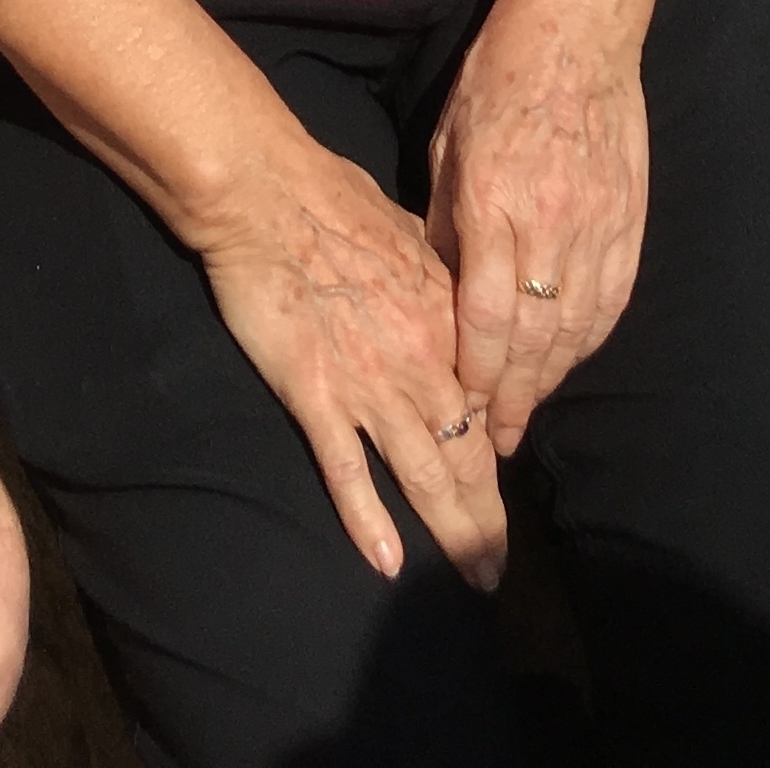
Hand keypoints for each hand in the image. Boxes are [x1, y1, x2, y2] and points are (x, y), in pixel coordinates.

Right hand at [193, 134, 506, 592]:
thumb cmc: (334, 195)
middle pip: (467, 456)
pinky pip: (348, 470)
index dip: (497, 452)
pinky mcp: (316, 394)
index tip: (502, 486)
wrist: (268, 192)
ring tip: (474, 578)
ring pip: (424, 475)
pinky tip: (388, 564)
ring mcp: (370, 384)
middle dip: (487, 519)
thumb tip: (456, 282)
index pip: (485, 405)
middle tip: (497, 568)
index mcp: (448, 320)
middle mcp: (421, 362)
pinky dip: (369, 520)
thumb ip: (438, 272)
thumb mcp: (411, 229)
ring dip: (453, 533)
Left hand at [426, 0, 650, 456]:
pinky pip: (612, 299)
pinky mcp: (630, 220)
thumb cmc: (498, 78)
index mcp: (493, 203)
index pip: (484, 317)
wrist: (578, 31)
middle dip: (512, 397)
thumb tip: (440, 289)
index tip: (462, 414)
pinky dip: (590, 338)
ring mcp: (597, 225)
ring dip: (551, 378)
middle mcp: (548, 224)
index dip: (475, 376)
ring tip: (527, 411)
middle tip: (494, 442)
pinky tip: (571, 359)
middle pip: (533, 338)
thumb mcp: (447, 143)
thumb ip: (445, 221)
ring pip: (576, 328)